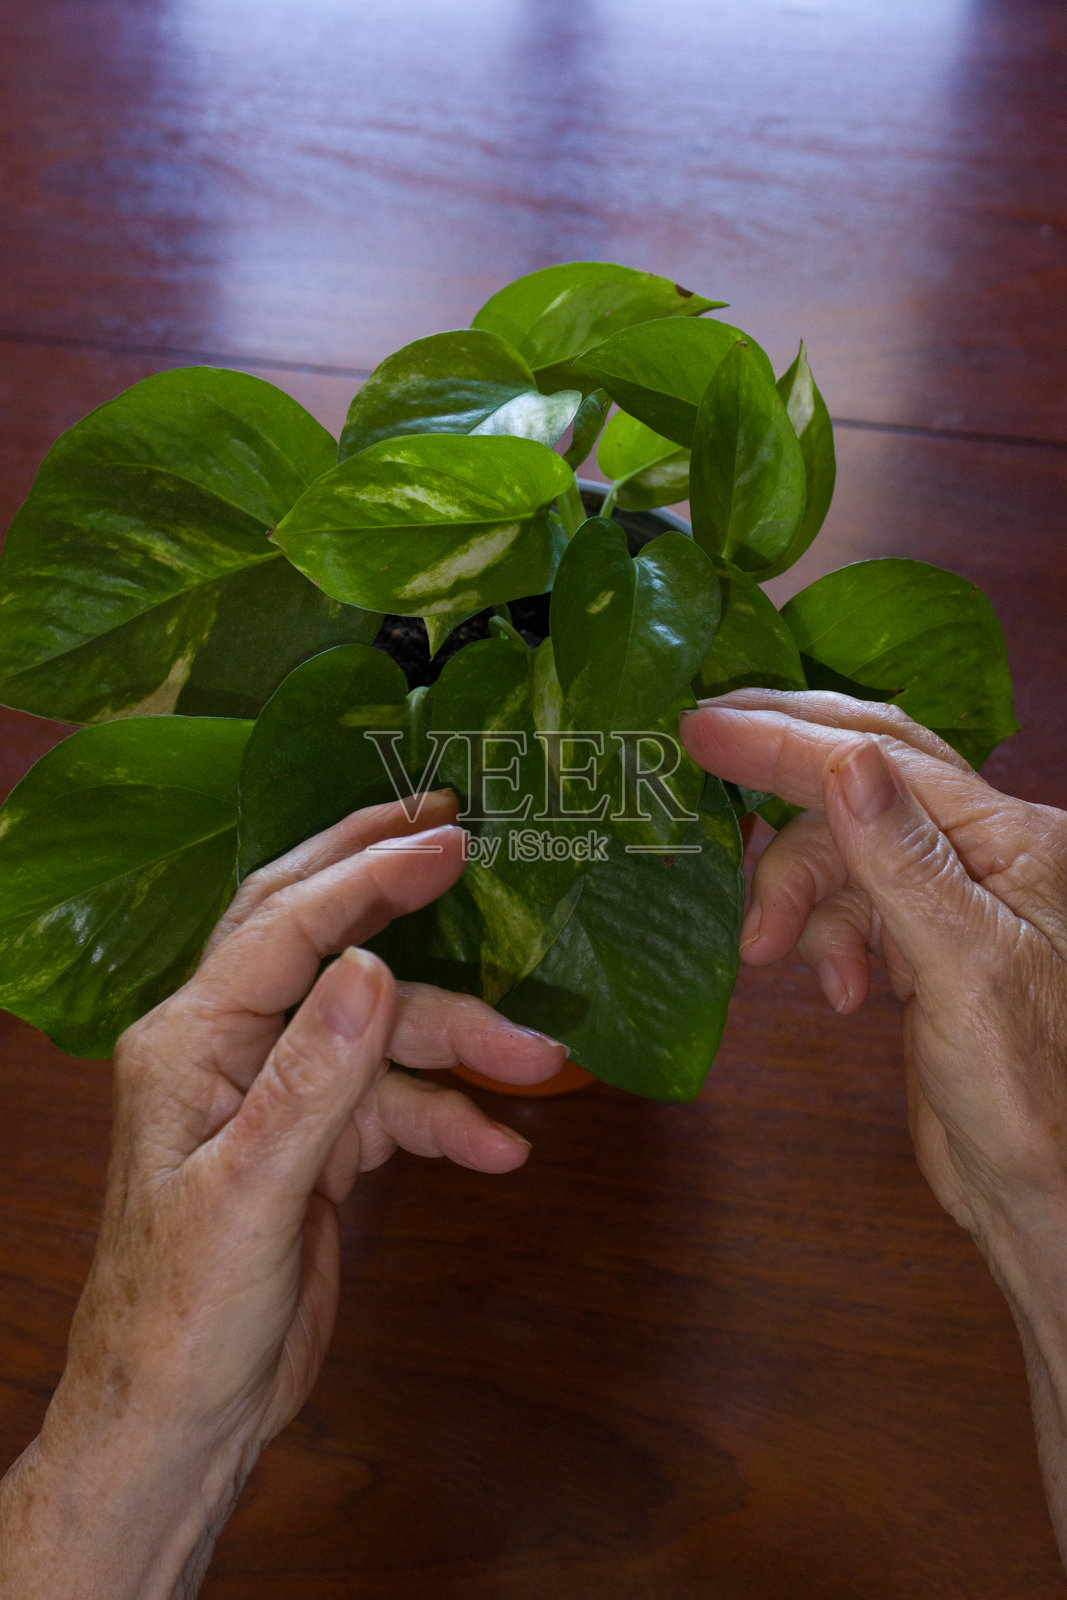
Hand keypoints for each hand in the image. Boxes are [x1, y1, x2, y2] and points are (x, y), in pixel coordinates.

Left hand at [0, 790, 563, 1598]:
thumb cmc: (183, 1317)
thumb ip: (312, 1082)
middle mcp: (234, 1048)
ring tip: (539, 1065)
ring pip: (383, 1036)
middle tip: (462, 836)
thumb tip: (371, 970)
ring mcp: (281, 1093)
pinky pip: (396, 1104)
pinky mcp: (319, 1143)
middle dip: (390, 888)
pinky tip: (498, 1147)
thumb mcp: (247, 1199)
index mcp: (192, 1040)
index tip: (450, 841)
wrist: (180, 1424)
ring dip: (460, 1046)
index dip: (370, 877)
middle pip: (320, 941)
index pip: (287, 927)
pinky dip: (449, 1118)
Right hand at [680, 689, 1066, 1244]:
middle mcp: (986, 850)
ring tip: (773, 958)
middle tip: (706, 805)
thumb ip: (902, 862)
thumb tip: (846, 763)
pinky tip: (839, 994)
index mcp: (1013, 835)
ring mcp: (952, 897)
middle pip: (859, 787)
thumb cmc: (1029, 1094)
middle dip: (784, 809)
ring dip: (800, 900)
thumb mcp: (965, 969)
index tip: (699, 728)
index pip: (883, 757)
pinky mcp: (924, 944)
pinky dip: (824, 940)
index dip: (785, 739)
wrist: (1048, 1197)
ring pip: (842, 854)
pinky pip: (850, 907)